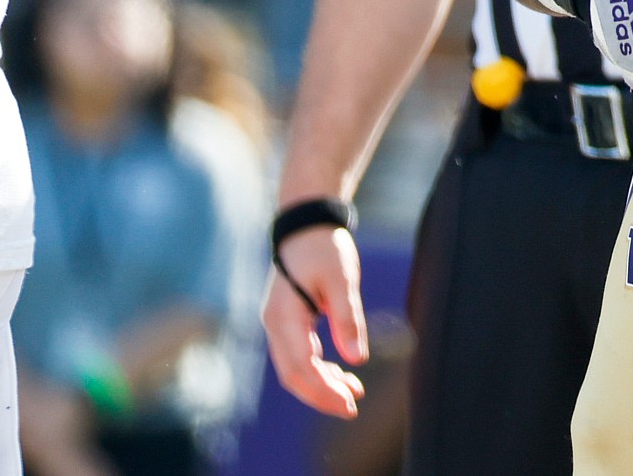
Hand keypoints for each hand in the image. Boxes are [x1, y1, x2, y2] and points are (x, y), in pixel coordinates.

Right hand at [260, 224, 367, 418]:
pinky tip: (342, 374)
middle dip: (322, 395)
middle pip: (293, 375)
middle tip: (352, 408)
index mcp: (284, 317)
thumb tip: (358, 358)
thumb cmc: (324, 247)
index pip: (301, 367)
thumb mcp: (342, 279)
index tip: (350, 404)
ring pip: (295, 369)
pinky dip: (319, 369)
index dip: (324, 391)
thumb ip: (348, 317)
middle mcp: (274, 325)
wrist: (307, 224)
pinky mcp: (287, 323)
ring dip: (321, 385)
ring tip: (354, 392)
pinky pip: (299, 356)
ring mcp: (278, 325)